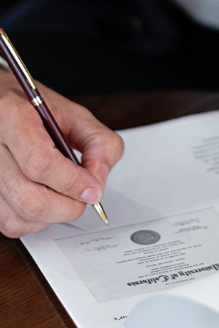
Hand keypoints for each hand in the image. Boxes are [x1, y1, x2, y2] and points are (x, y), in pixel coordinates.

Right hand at [0, 70, 123, 236]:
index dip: (73, 183)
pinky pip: (9, 222)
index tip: (94, 189)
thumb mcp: (77, 116)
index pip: (41, 164)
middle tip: (86, 196)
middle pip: (29, 197)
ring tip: (67, 195)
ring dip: (54, 215)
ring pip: (18, 215)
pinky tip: (48, 200)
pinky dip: (36, 221)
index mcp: (12, 116)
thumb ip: (100, 144)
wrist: (4, 105)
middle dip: (68, 206)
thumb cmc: (39, 111)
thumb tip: (97, 180)